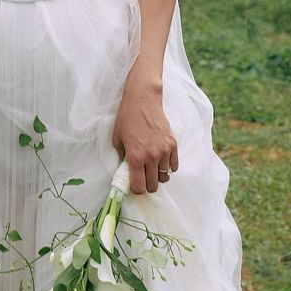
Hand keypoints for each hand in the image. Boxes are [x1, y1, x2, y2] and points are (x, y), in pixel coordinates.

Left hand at [112, 78, 178, 193]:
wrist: (143, 100)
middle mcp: (151, 156)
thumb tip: (125, 172)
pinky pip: (174, 166)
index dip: (136, 190)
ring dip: (157, 175)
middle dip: (147, 185)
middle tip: (143, 178)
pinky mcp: (173, 145)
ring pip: (164, 177)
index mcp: (135, 157)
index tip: (134, 185)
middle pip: (153, 185)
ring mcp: (164, 151)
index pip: (139, 187)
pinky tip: (161, 161)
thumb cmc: (127, 118)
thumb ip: (121, 158)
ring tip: (151, 166)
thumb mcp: (117, 139)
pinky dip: (168, 167)